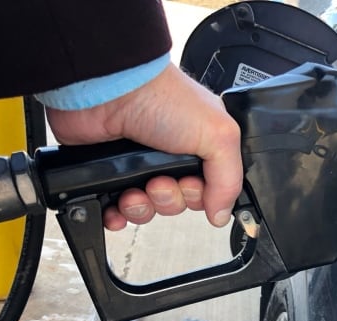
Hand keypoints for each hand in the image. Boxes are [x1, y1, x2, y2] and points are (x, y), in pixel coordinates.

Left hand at [45, 64, 241, 230]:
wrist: (107, 90)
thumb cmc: (159, 97)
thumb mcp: (218, 135)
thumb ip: (229, 180)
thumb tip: (222, 214)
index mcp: (202, 146)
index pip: (210, 189)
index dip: (201, 196)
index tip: (190, 184)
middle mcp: (171, 156)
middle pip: (179, 202)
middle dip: (169, 199)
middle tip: (160, 181)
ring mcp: (139, 165)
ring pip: (149, 209)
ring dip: (143, 208)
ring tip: (135, 190)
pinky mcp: (109, 173)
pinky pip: (117, 209)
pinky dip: (117, 215)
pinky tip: (117, 206)